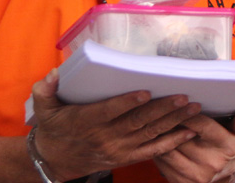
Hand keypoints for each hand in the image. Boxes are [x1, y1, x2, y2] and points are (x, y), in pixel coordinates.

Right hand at [30, 69, 203, 180]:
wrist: (54, 160)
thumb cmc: (52, 128)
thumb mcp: (42, 107)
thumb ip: (45, 89)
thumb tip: (53, 73)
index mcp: (86, 121)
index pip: (110, 111)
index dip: (128, 102)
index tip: (146, 91)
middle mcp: (105, 137)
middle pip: (138, 122)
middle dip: (163, 109)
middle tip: (183, 96)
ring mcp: (118, 149)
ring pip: (149, 134)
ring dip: (173, 122)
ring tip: (192, 108)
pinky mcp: (125, 157)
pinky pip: (152, 151)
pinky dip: (171, 142)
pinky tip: (188, 132)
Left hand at [154, 109, 234, 182]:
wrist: (226, 174)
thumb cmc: (229, 146)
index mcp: (225, 146)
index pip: (200, 124)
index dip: (185, 111)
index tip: (176, 99)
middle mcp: (210, 163)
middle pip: (179, 136)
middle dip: (168, 120)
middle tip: (157, 106)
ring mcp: (195, 175)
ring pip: (167, 148)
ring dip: (158, 134)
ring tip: (153, 119)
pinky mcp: (181, 182)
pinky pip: (161, 161)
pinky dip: (156, 148)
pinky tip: (154, 137)